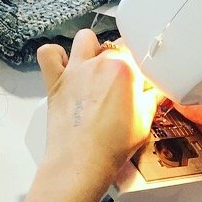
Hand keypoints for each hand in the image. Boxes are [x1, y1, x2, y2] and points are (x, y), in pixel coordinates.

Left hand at [36, 30, 158, 190]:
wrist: (81, 162)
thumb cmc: (112, 147)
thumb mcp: (144, 124)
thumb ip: (150, 100)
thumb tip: (152, 91)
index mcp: (125, 70)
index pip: (136, 53)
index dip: (138, 69)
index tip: (137, 85)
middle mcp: (99, 63)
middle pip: (112, 47)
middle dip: (117, 61)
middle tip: (117, 85)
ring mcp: (75, 69)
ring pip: (84, 38)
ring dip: (90, 49)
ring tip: (93, 68)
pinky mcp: (55, 81)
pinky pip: (49, 53)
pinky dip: (55, 57)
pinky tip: (64, 69)